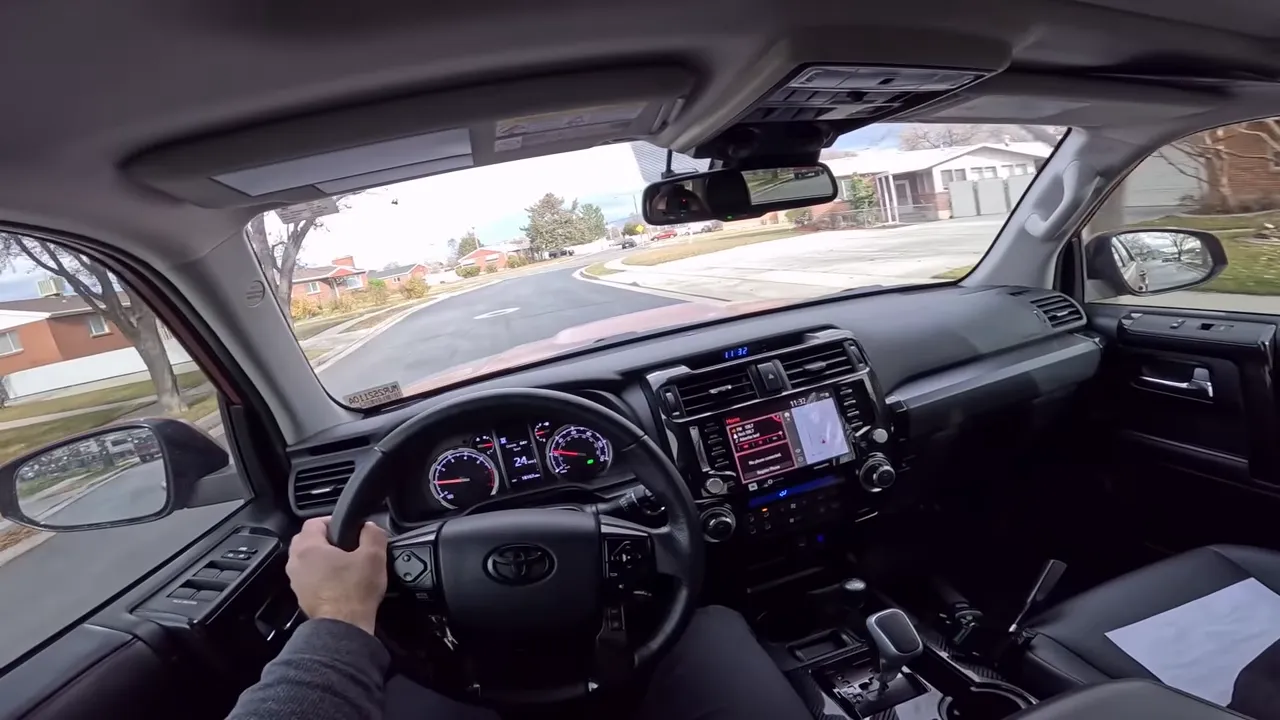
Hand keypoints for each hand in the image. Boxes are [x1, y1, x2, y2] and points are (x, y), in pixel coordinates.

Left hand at [286, 517, 387, 634]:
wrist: (343, 628)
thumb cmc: (354, 593)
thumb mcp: (374, 556)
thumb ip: (373, 534)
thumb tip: (370, 527)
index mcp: (309, 548)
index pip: (313, 522)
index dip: (332, 520)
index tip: (347, 527)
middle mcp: (296, 563)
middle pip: (305, 540)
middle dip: (324, 538)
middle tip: (345, 544)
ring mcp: (296, 581)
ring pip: (305, 560)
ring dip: (320, 558)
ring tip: (341, 562)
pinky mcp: (301, 597)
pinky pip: (307, 577)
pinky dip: (318, 575)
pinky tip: (337, 580)